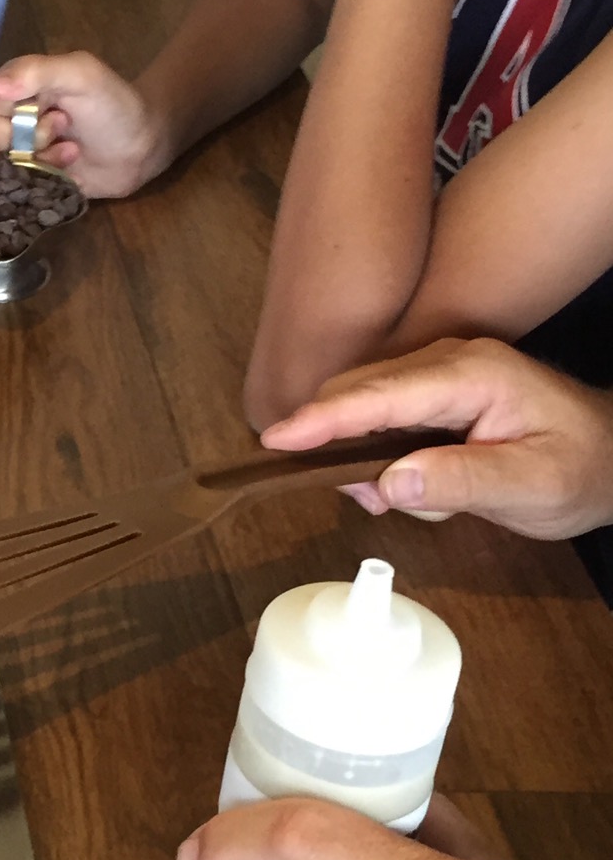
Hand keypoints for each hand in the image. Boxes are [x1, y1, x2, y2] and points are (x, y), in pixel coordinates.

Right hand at [0, 52, 168, 198]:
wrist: (143, 147)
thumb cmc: (114, 104)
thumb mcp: (81, 75)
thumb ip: (36, 71)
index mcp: (21, 86)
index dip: (12, 108)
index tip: (46, 105)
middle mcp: (16, 118)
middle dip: (29, 135)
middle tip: (63, 126)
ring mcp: (23, 151)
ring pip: (2, 162)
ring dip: (39, 158)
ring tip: (71, 150)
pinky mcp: (32, 179)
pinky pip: (16, 185)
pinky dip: (43, 177)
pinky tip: (70, 167)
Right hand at [259, 338, 612, 538]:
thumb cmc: (583, 469)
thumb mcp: (533, 486)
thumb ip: (464, 481)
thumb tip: (392, 483)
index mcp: (474, 375)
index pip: (382, 395)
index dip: (325, 418)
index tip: (278, 440)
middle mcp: (450, 360)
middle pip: (360, 391)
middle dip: (337, 441)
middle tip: (361, 499)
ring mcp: (440, 370)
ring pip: (364, 402)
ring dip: (359, 451)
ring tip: (394, 495)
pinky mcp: (433, 387)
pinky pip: (379, 411)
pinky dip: (372, 447)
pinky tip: (401, 477)